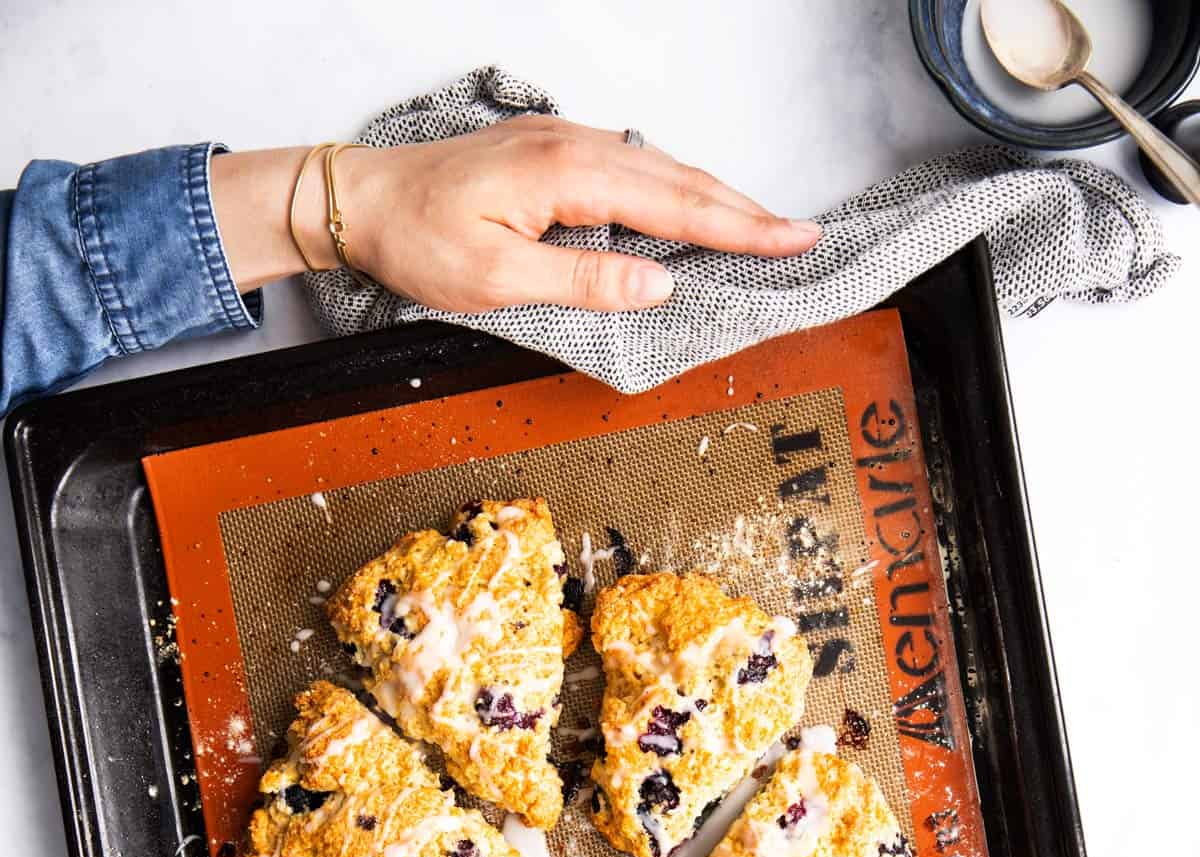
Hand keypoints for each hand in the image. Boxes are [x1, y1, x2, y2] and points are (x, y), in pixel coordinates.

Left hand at [212, 119, 820, 309]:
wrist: (362, 201)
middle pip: (680, 179)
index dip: (741, 227)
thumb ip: (582, 282)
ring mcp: (565, 146)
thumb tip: (659, 285)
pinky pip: (632, 171)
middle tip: (802, 235)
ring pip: (660, 170)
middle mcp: (576, 147)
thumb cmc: (418, 241)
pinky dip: (673, 190)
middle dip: (746, 209)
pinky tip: (689, 209)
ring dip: (714, 198)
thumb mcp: (497, 279)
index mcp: (569, 175)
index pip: (676, 204)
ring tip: (762, 226)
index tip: (794, 240)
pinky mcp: (553, 156)